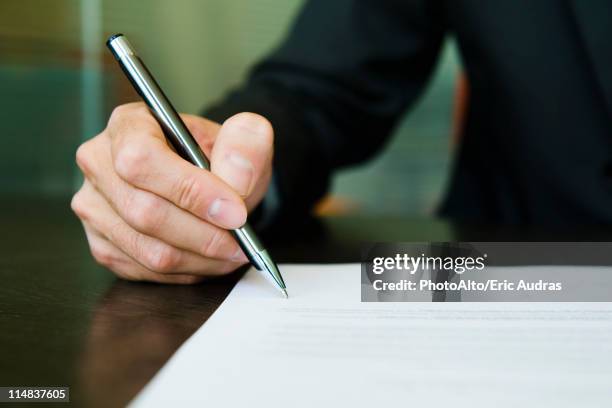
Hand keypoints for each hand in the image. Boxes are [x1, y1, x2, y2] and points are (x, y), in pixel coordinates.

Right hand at [71, 102, 273, 283]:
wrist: (209, 181)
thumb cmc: (218, 157)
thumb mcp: (242, 138)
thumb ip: (246, 144)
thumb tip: (235, 180)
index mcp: (128, 124)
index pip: (141, 159)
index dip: (191, 191)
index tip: (235, 211)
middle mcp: (99, 162)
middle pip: (144, 212)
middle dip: (204, 234)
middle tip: (242, 238)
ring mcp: (94, 206)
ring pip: (148, 250)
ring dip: (201, 258)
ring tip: (233, 250)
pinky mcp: (101, 243)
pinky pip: (146, 270)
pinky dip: (188, 271)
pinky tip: (209, 258)